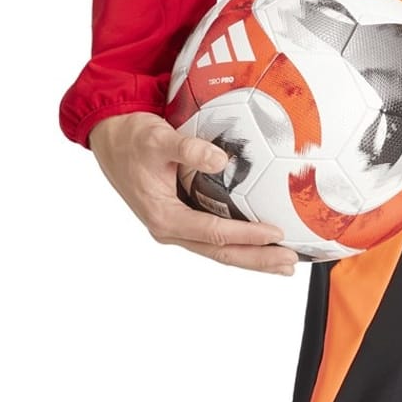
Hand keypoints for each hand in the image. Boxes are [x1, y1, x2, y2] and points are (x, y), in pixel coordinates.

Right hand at [87, 111, 300, 275]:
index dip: (246, 234)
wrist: (111, 137)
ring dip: (250, 256)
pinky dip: (238, 242)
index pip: (213, 232)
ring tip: (282, 264)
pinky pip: (213, 236)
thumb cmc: (132, 139)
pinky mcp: (181, 216)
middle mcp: (170, 228)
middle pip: (220, 252)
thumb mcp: (158, 139)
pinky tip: (257, 243)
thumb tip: (220, 159)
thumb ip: (189, 149)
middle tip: (290, 262)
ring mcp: (176, 225)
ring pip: (218, 249)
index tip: (275, 233)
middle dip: (256, 258)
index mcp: (163, 216)